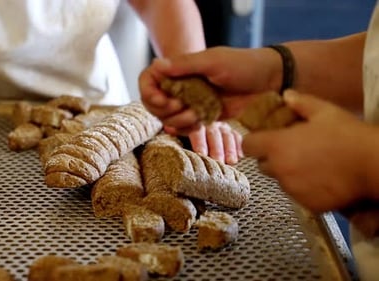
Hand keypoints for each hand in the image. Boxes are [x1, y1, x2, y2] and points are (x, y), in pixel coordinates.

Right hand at [139, 46, 281, 134]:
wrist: (269, 83)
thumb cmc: (243, 65)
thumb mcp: (212, 61)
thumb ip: (184, 65)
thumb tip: (156, 65)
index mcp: (180, 69)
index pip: (149, 80)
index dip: (150, 93)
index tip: (163, 100)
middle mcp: (181, 85)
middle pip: (155, 104)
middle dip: (166, 109)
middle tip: (182, 106)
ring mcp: (191, 102)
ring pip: (169, 118)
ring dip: (179, 120)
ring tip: (196, 114)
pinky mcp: (202, 116)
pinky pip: (185, 128)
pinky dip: (189, 129)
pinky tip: (200, 122)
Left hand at [166, 122, 242, 163]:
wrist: (194, 124)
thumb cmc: (184, 133)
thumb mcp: (178, 131)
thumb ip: (176, 130)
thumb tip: (169, 128)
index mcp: (195, 122)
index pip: (197, 131)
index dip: (200, 142)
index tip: (201, 154)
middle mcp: (209, 122)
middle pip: (214, 134)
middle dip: (217, 149)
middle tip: (218, 162)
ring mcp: (222, 126)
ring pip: (228, 135)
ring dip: (230, 149)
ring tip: (231, 162)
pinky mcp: (231, 131)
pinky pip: (237, 136)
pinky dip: (239, 146)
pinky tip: (241, 156)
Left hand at [243, 90, 373, 212]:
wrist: (373, 166)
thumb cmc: (347, 135)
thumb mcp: (325, 112)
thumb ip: (301, 103)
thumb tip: (286, 95)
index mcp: (277, 145)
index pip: (248, 146)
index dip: (254, 142)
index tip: (264, 140)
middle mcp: (279, 169)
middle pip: (263, 165)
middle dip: (273, 158)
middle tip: (294, 150)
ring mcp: (292, 189)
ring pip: (281, 180)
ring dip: (289, 173)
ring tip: (312, 163)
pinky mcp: (306, 204)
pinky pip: (297, 194)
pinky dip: (304, 188)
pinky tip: (321, 178)